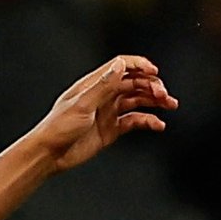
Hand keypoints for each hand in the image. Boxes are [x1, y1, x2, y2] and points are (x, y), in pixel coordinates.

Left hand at [30, 55, 178, 172]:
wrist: (50, 154)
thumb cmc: (59, 127)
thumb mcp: (82, 105)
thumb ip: (103, 85)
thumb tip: (121, 65)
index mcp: (94, 84)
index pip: (121, 66)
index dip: (139, 65)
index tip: (155, 70)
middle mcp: (103, 95)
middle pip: (133, 83)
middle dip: (151, 85)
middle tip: (164, 95)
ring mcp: (108, 112)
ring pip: (137, 101)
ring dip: (154, 101)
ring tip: (170, 105)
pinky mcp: (111, 129)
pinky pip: (134, 121)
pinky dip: (148, 121)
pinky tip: (158, 124)